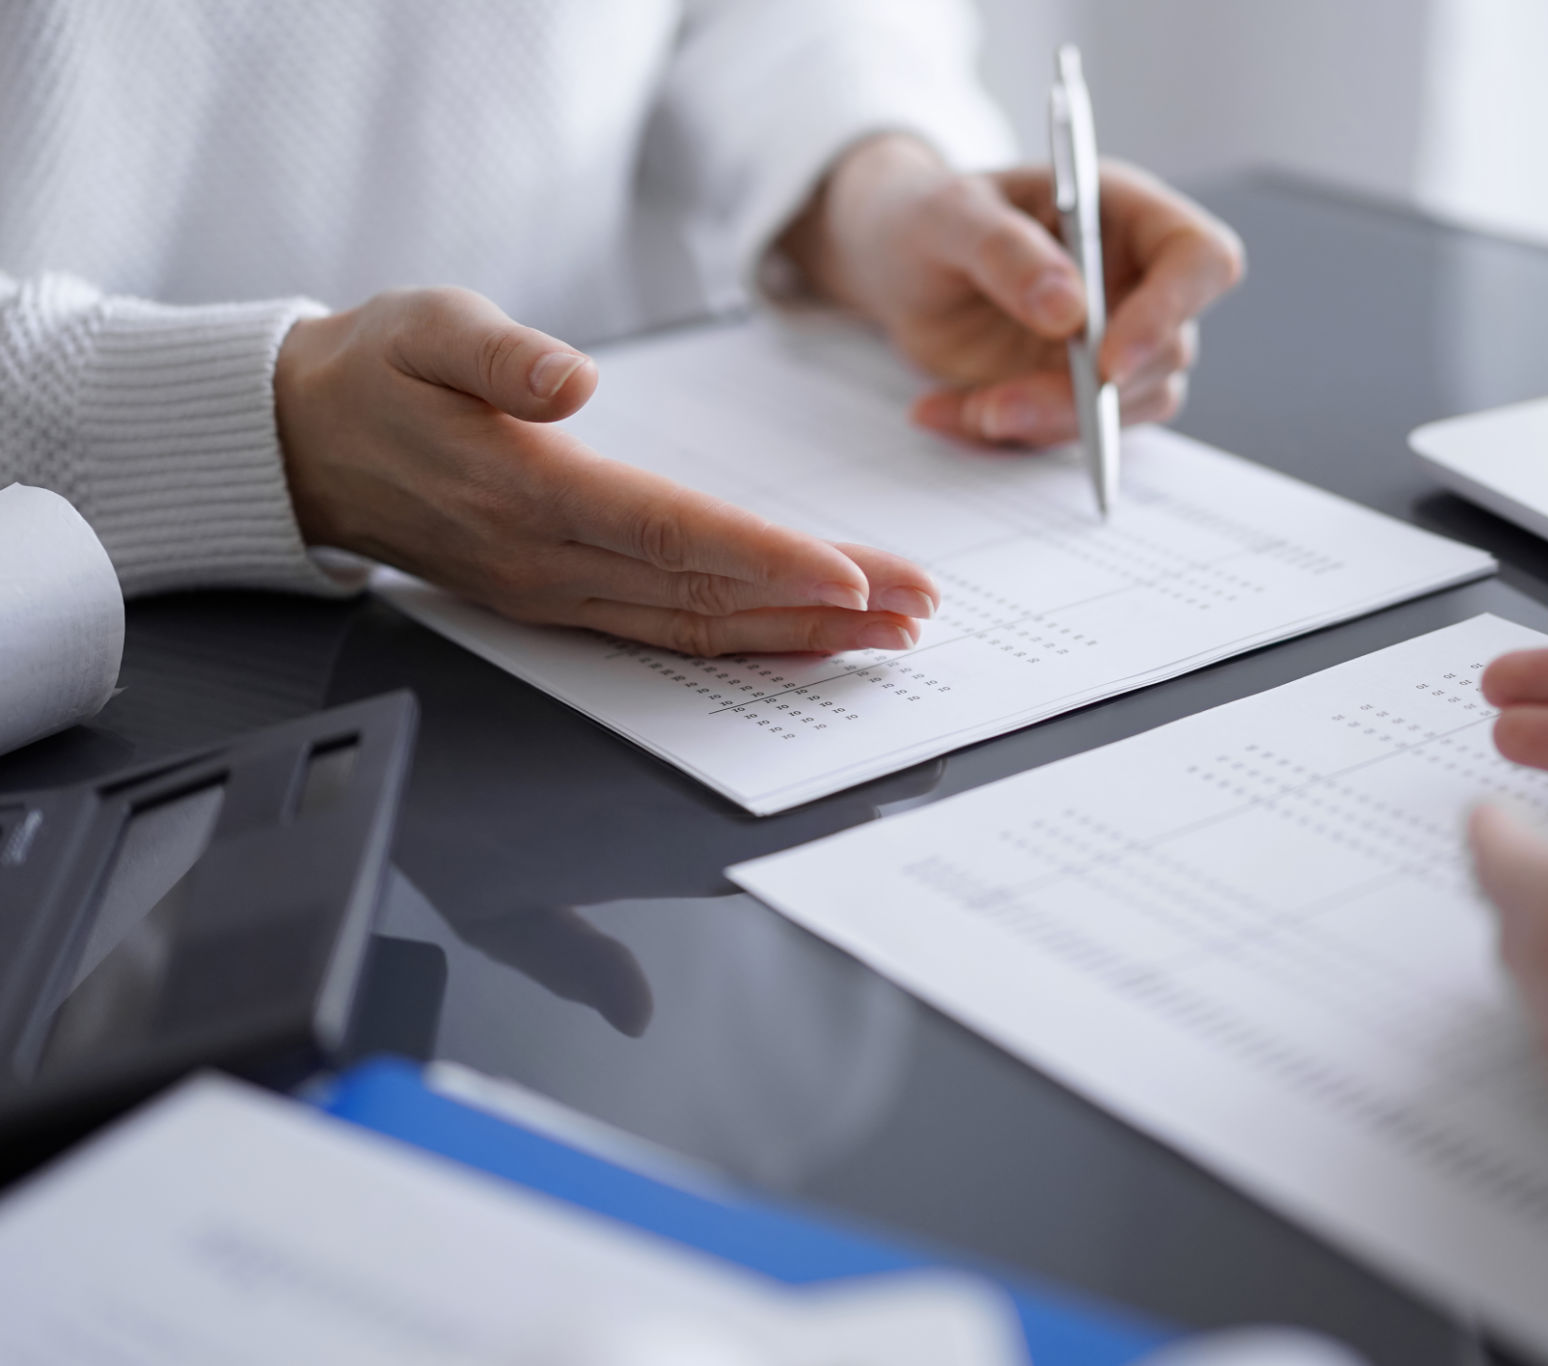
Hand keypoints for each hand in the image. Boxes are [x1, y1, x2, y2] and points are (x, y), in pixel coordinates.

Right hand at [276, 287, 935, 654]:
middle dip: (826, 607)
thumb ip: (499, 352)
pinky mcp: (565, 600)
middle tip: (921, 605)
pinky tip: (809, 638)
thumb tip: (573, 381)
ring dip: (803, 635)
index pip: (671, 535)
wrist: (305, 444)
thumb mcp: (421, 326)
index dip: (769, 559)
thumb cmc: (375, 374)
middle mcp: (551, 562)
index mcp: (529, 493)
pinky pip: (672, 634)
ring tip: (893, 632)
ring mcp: (559, 593)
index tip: (855, 577)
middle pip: (710, 593)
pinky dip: (750, 641)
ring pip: (700, 628)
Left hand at [780, 134, 1244, 445]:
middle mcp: (1134, 280)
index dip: (1171, 313)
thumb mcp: (945, 214)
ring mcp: (1112, 343)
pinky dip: (1006, 435)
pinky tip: (946, 410)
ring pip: (1124, 408)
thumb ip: (1002, 250)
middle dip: (1084, 394)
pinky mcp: (1076, 391)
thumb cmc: (925, 213)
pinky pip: (1066, 433)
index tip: (1107, 361)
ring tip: (964, 406)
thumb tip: (1069, 308)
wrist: (891, 259)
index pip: (1200, 259)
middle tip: (997, 406)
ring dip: (1044, 422)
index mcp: (1124, 213)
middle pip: (1166, 353)